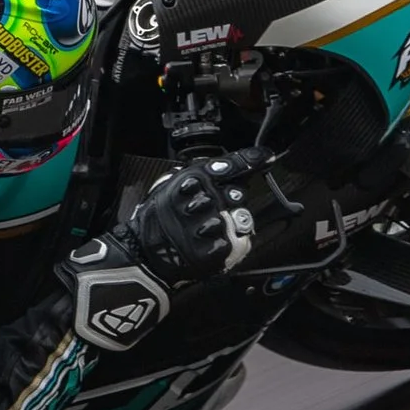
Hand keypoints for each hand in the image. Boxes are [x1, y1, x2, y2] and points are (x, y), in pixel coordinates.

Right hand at [119, 160, 255, 282]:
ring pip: (239, 218)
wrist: (143, 252)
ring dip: (228, 223)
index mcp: (191, 179)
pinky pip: (236, 242)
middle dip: (231, 200)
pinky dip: (226, 243)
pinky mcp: (213, 250)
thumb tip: (237, 164)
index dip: (252, 160)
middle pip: (238, 193)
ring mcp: (209, 226)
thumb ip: (203, 175)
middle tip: (214, 210)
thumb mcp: (173, 184)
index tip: (266, 157)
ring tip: (206, 229)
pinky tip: (208, 242)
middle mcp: (203, 199)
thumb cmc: (158, 217)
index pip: (231, 165)